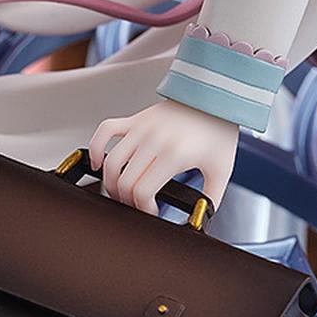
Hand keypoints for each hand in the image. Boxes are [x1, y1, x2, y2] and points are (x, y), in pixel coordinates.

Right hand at [87, 99, 237, 215]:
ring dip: (111, 183)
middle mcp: (155, 139)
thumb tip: (199, 219)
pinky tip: (97, 163)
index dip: (143, 209)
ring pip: (111, 162)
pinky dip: (95, 148)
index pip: (142, 191)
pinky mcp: (136, 118)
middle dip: (128, 201)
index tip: (152, 212)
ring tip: (121, 191)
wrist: (216, 98)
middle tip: (138, 205)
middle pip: (124, 182)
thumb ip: (210, 198)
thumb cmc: (219, 131)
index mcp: (175, 154)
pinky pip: (105, 130)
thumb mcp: (221, 170)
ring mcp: (142, 127)